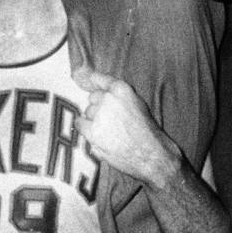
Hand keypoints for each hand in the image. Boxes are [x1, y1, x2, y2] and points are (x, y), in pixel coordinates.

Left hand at [73, 65, 175, 187]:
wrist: (152, 155)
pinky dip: (86, 130)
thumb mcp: (137, 105)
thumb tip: (99, 94)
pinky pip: (80, 125)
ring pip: (87, 112)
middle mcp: (108, 98)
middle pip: (92, 98)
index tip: (85, 77)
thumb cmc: (147, 132)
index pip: (99, 78)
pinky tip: (100, 137)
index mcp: (122, 89)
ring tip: (110, 133)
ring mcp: (99, 115)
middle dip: (98, 107)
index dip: (92, 79)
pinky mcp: (93, 131)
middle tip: (111, 121)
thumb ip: (119, 97)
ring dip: (93, 120)